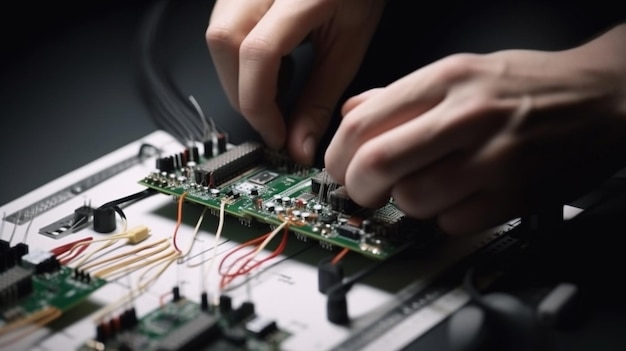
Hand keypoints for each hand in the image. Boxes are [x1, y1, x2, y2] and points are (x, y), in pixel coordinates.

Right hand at [206, 0, 386, 165]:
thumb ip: (320, 99)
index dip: (260, 104)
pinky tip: (274, 63)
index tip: (275, 135)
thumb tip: (298, 146)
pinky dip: (242, 58)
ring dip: (241, 77)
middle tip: (272, 120)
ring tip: (279, 85)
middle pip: (223, 42)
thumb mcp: (348, 48)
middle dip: (243, 94)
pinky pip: (223, 26)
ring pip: (217, 36)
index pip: (258, 51)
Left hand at [324, 24, 625, 234]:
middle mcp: (467, 116)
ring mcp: (494, 158)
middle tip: (362, 192)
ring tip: (420, 189)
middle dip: (356, 188)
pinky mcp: (515, 195)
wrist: (602, 97)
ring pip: (412, 200)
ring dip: (404, 203)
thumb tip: (352, 113)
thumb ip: (401, 94)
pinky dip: (443, 218)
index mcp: (446, 79)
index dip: (337, 156)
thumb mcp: (461, 70)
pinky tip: (456, 199)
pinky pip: (452, 223)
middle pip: (376, 165)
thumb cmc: (528, 85)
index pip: (362, 124)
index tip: (338, 169)